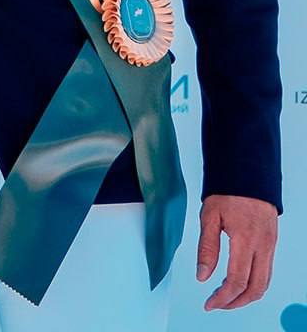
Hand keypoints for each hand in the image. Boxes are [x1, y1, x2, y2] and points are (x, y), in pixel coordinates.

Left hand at [197, 193, 277, 310]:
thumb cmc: (226, 190)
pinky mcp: (272, 241)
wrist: (248, 170)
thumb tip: (202, 277)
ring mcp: (270, 244)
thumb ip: (206, 248)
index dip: (222, 298)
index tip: (209, 304)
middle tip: (217, 304)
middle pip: (255, 288)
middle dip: (235, 302)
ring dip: (246, 296)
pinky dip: (255, 283)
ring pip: (264, 283)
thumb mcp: (209, 215)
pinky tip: (239, 281)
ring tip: (226, 297)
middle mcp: (262, 244)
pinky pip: (267, 271)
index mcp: (245, 238)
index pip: (236, 280)